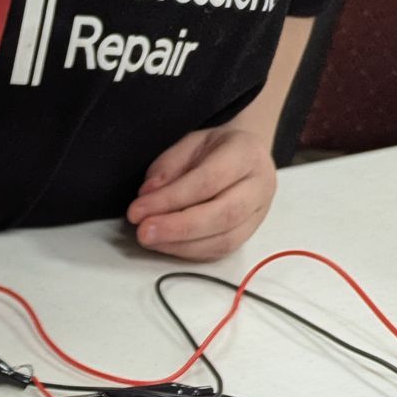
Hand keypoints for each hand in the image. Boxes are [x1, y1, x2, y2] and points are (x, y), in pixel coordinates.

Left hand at [128, 126, 276, 260]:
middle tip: (143, 232)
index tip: (137, 211)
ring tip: (149, 239)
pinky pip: (219, 251)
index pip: (209, 181)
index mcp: (246, 155)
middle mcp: (259, 186)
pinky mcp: (247, 235)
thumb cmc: (213, 150)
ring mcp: (257, 214)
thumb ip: (168, 166)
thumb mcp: (189, 144)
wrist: (245, 157)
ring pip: (224, 240)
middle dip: (177, 228)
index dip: (170, 199)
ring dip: (180, 245)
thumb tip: (148, 194)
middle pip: (223, 215)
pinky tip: (164, 245)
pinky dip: (187, 252)